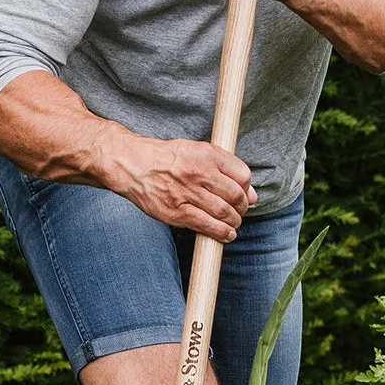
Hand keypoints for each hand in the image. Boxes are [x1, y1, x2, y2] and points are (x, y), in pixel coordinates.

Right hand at [101, 128, 254, 242]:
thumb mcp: (196, 150)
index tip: (245, 194)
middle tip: (240, 210)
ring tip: (233, 223)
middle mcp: (199, 173)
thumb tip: (251, 193)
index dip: (248, 187)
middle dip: (242, 207)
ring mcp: (187, 194)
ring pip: (224, 213)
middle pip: (235, 196)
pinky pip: (206, 226)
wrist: (133, 165)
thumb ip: (223, 166)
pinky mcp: (177, 212)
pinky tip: (227, 234)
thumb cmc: (167, 158)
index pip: (242, 174)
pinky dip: (221, 233)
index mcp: (206, 154)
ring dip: (234, 221)